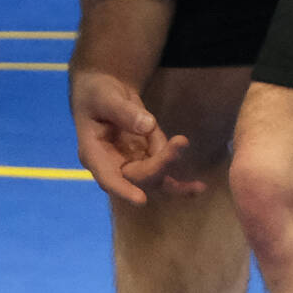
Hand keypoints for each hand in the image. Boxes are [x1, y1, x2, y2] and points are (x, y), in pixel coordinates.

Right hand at [70, 68, 202, 204]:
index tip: (141, 199)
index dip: (123, 190)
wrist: (104, 92)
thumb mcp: (105, 97)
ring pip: (155, 178)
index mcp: (94, 154)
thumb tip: (148, 126)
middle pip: (139, 177)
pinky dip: (180, 178)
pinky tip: (199, 187)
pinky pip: (164, 173)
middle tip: (180, 142)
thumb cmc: (97, 94)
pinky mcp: (146, 160)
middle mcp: (113, 166)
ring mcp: (131, 165)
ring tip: (182, 142)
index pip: (107, 178)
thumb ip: (124, 112)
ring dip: (171, 163)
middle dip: (160, 164)